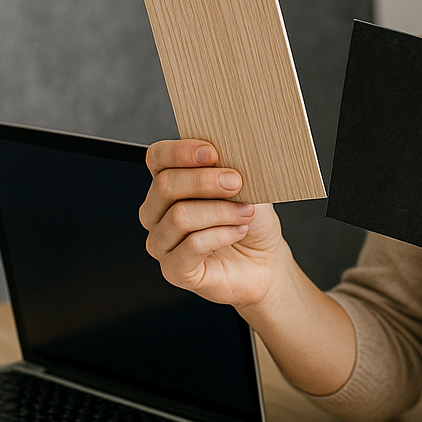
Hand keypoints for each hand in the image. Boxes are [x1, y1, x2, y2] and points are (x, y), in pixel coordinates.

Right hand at [140, 139, 285, 307]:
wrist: (264, 259)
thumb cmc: (251, 219)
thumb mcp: (248, 185)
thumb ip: (232, 168)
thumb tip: (229, 153)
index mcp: (170, 183)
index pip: (157, 158)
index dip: (180, 152)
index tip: (212, 153)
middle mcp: (157, 212)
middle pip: (165, 185)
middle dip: (205, 181)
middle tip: (236, 182)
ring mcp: (161, 243)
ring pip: (179, 217)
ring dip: (220, 211)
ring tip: (246, 212)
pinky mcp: (174, 270)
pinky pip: (192, 246)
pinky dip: (222, 234)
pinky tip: (239, 231)